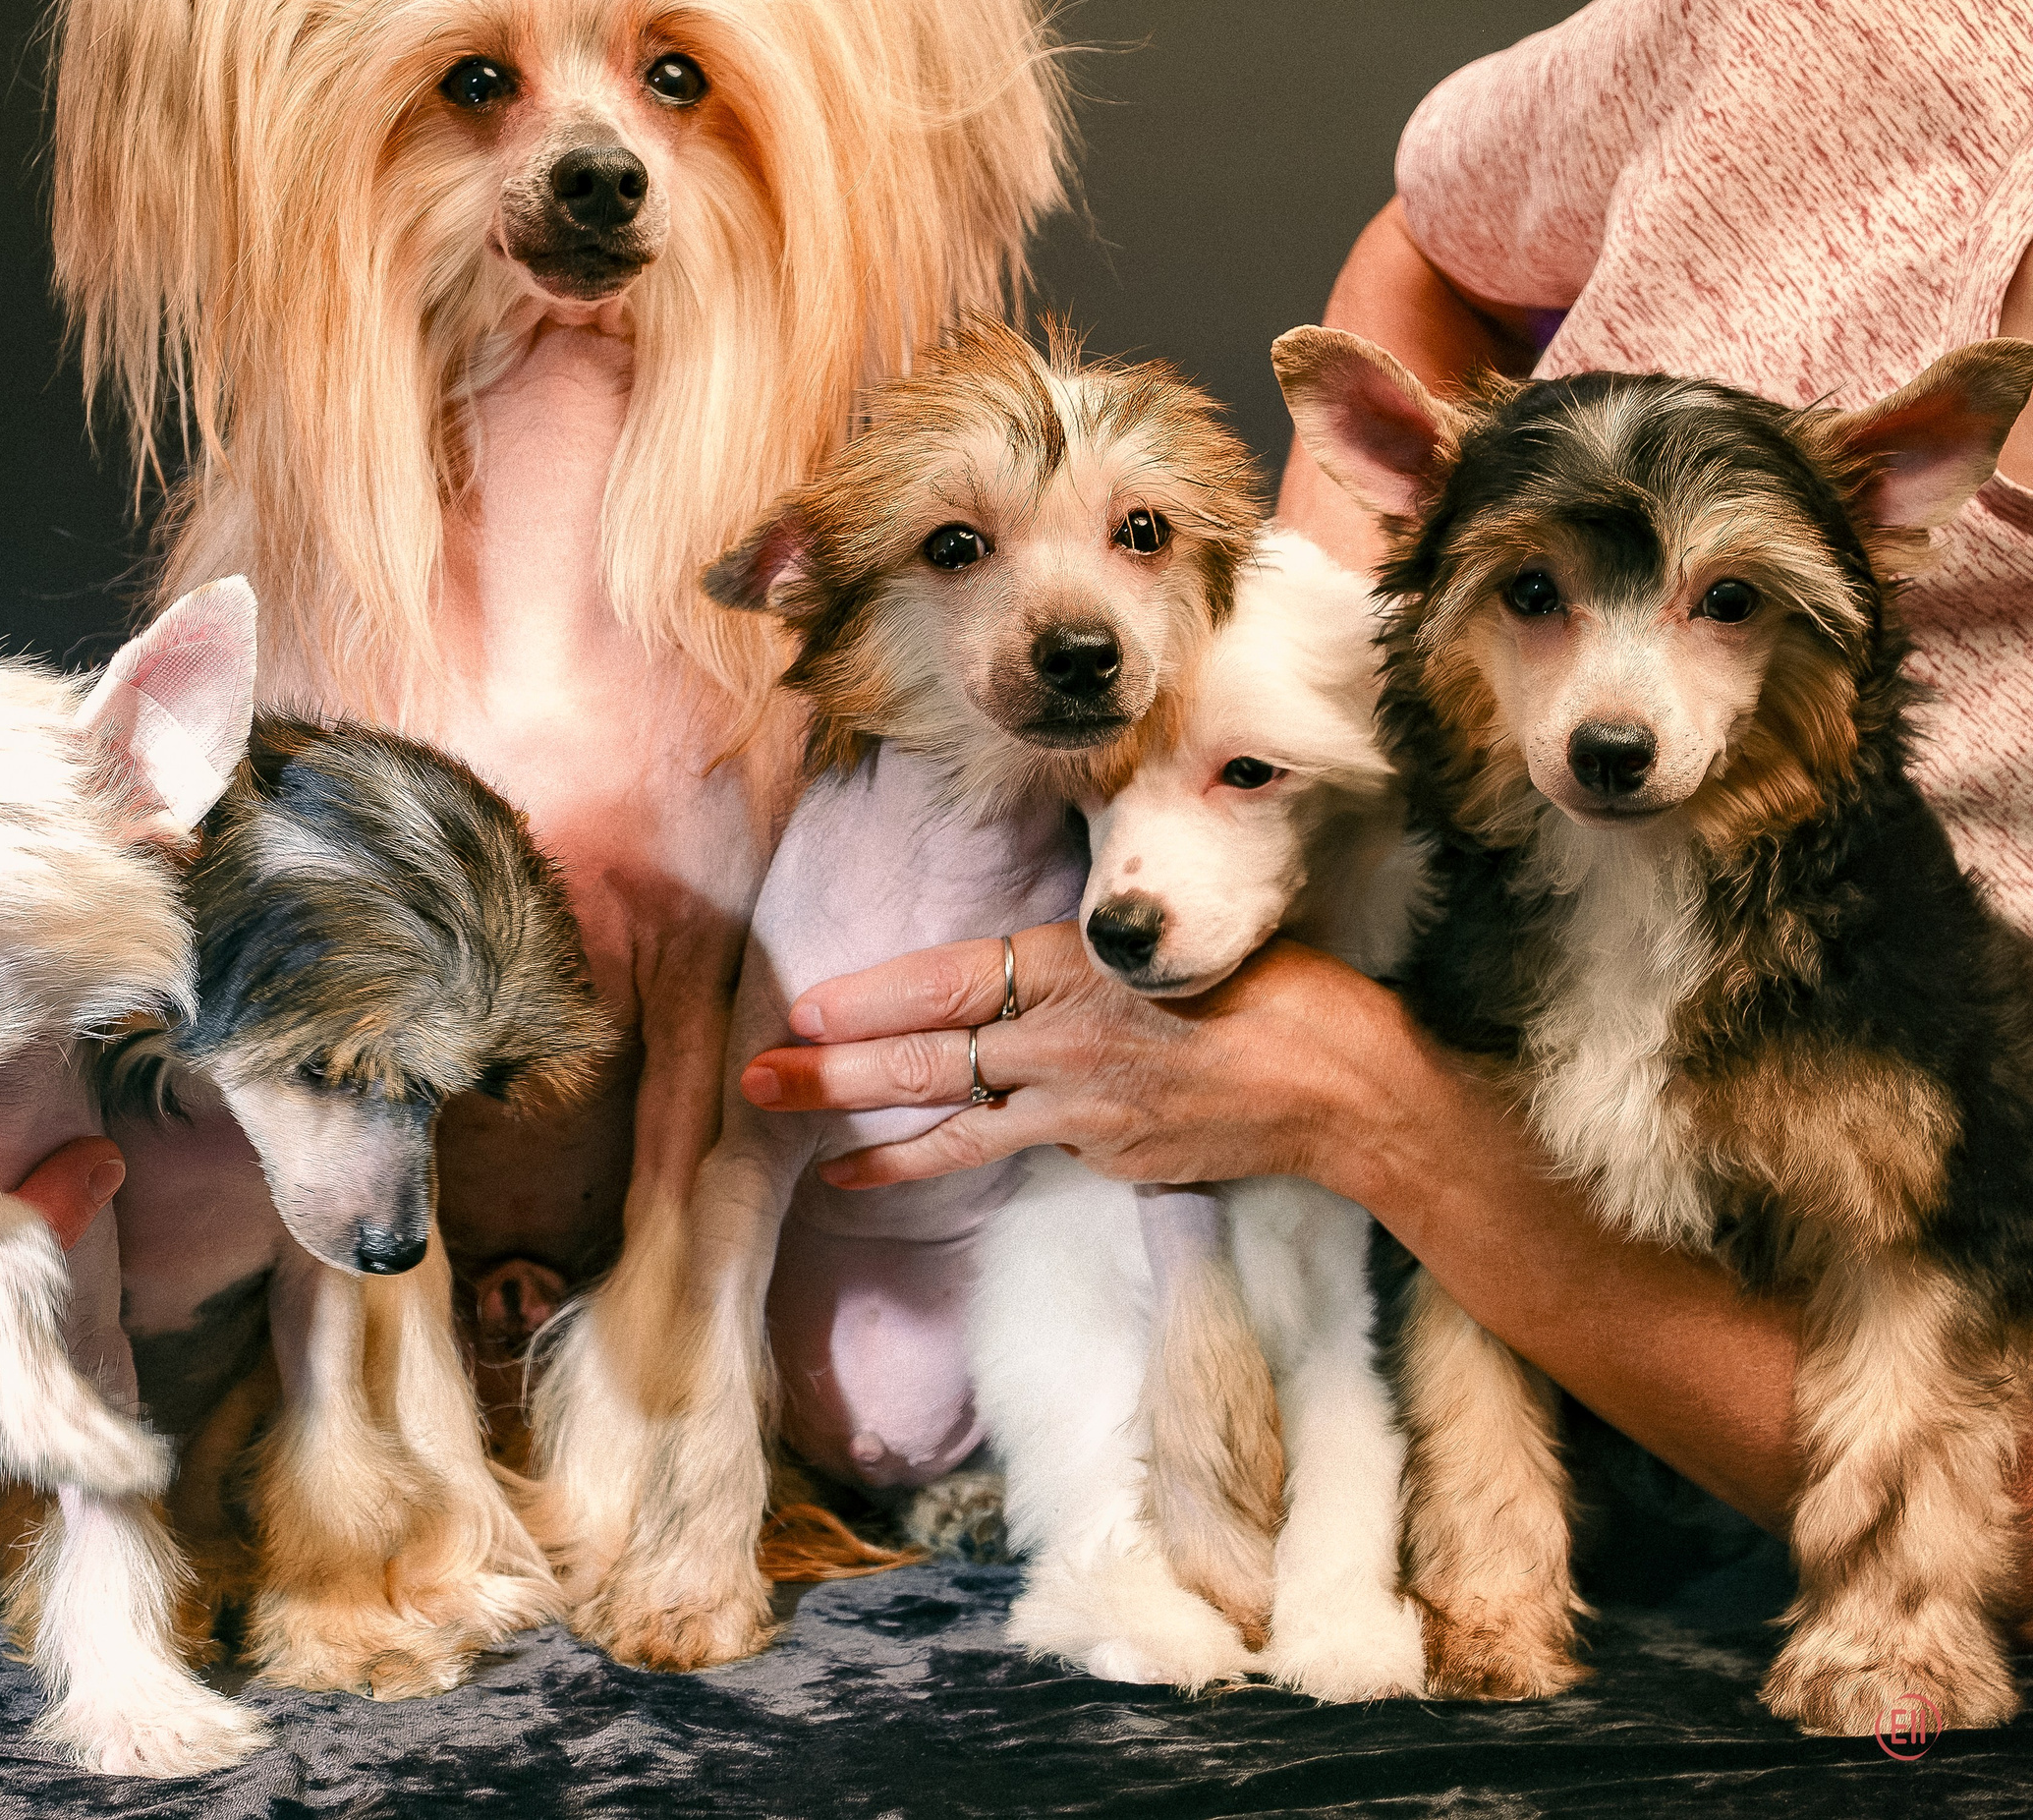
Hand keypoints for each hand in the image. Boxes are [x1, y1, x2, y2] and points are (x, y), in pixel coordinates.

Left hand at [739, 923, 1455, 1197]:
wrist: (1349, 1093)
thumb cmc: (1278, 991)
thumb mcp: (1177, 935)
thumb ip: (1090, 947)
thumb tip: (1023, 952)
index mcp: (1080, 971)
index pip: (950, 983)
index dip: (873, 997)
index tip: (806, 1005)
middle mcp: (1067, 1045)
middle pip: (928, 1060)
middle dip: (834, 1071)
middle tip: (759, 1077)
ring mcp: (1083, 1113)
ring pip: (954, 1123)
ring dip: (868, 1136)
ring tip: (800, 1142)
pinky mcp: (1104, 1157)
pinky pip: (1011, 1150)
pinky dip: (944, 1161)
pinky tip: (886, 1173)